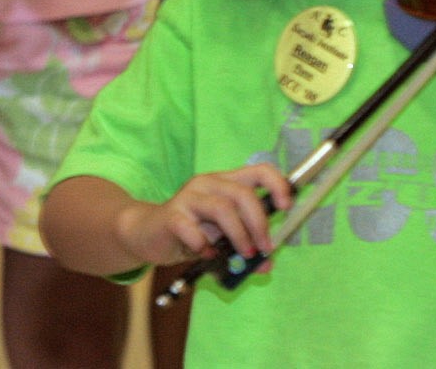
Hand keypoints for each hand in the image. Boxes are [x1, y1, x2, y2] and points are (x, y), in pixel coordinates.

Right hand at [129, 164, 293, 268]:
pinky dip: (205, 246)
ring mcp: (188, 197)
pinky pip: (192, 230)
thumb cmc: (192, 232)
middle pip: (242, 194)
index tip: (286, 207)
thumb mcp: (224, 238)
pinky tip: (207, 254)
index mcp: (226, 183)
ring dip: (239, 236)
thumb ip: (247, 248)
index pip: (259, 170)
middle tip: (263, 249)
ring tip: (243, 255)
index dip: (278, 185)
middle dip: (259, 224)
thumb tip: (267, 264)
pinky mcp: (171, 216)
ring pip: (222, 209)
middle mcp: (208, 183)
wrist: (149, 234)